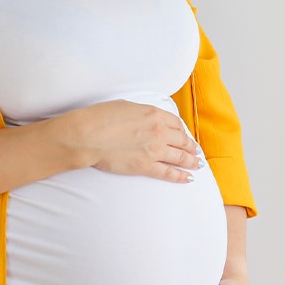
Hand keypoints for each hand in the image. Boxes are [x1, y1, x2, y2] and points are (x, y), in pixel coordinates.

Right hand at [65, 100, 201, 183]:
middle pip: (182, 140)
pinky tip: (187, 178)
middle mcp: (159, 131)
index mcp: (154, 114)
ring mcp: (154, 150)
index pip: (176, 123)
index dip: (182, 131)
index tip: (184, 135)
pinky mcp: (146, 166)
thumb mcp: (126, 106)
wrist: (88, 135)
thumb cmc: (100, 118)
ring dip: (190, 161)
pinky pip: (168, 172)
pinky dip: (180, 176)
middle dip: (190, 146)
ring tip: (197, 164)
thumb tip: (146, 118)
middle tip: (195, 151)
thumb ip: (141, 113)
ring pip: (180, 157)